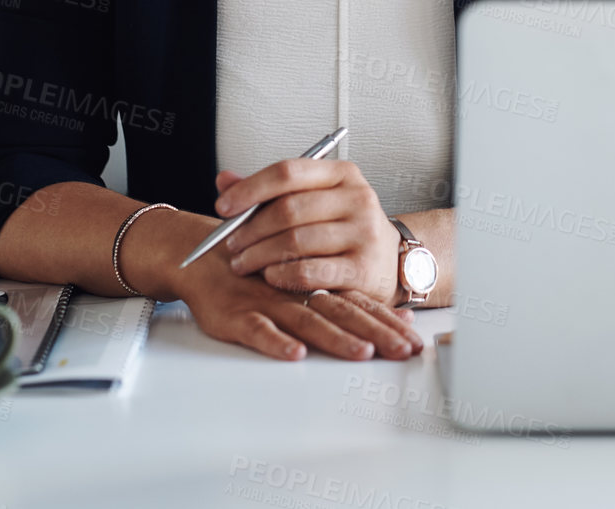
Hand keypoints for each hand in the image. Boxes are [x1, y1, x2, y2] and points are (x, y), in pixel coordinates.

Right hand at [180, 248, 421, 362]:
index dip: (386, 321)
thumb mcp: (298, 283)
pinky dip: (276, 342)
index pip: (358, 303)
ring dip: (335, 338)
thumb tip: (398, 317)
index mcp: (314, 284)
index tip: (413, 339)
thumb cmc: (254, 274)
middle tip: (402, 350)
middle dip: (375, 333)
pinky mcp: (237, 315)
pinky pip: (259, 329)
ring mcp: (268, 304)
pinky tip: (295, 353)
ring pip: (306, 320)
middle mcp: (297, 293)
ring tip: (361, 352)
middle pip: (342, 311)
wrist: (202, 260)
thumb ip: (342, 298)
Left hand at [214, 159, 398, 303]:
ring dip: (259, 255)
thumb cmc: (344, 229)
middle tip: (229, 245)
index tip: (223, 206)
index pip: (289, 171)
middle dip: (250, 229)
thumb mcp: (313, 200)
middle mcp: (358, 198)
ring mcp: (364, 233)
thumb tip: (224, 180)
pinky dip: (282, 275)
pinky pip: (310, 271)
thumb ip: (269, 191)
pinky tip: (269, 277)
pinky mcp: (363, 268)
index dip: (250, 189)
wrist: (391, 262)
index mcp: (342, 174)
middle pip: (289, 209)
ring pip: (296, 241)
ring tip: (243, 263)